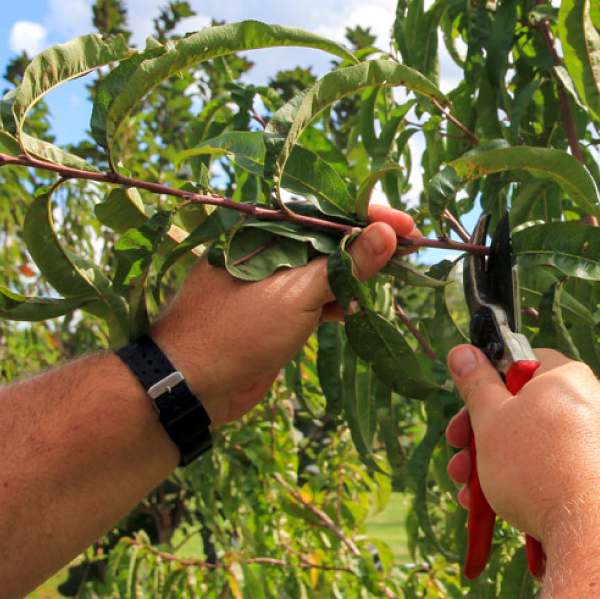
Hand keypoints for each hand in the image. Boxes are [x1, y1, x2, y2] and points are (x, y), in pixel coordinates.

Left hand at [151, 205, 416, 425]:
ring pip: (323, 270)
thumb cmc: (236, 332)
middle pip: (329, 239)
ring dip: (354, 276)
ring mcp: (269, 282)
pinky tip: (351, 311)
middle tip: (409, 251)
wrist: (190, 386)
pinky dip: (335, 301)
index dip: (370, 216)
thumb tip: (386, 232)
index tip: (407, 227)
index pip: (327, 212)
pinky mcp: (273, 312)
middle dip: (368, 245)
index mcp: (264, 231)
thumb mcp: (298, 294)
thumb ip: (345, 264)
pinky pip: (312, 297)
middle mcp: (266, 250)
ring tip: (390, 278)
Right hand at [444, 347, 599, 549]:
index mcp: (566, 376)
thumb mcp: (491, 419)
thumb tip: (463, 351)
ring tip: (466, 492)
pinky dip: (520, 483)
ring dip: (490, 465)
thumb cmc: (537, 466)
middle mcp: (587, 403)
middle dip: (479, 435)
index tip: (467, 403)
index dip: (489, 381)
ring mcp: (594, 441)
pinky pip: (550, 469)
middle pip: (521, 408)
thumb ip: (475, 384)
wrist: (588, 530)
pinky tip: (491, 507)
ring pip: (530, 445)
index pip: (521, 362)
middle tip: (456, 452)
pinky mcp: (596, 475)